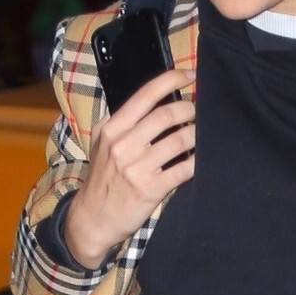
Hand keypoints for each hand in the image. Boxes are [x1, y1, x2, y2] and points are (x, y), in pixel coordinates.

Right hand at [61, 69, 195, 267]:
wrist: (92, 219)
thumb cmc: (102, 179)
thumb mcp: (102, 144)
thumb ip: (123, 122)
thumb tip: (154, 101)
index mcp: (112, 128)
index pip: (146, 95)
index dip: (173, 80)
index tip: (191, 75)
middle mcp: (123, 144)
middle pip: (167, 115)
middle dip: (191, 108)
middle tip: (200, 109)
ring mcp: (137, 167)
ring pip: (180, 140)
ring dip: (198, 133)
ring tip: (203, 132)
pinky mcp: (151, 189)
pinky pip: (183, 169)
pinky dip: (197, 161)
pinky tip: (202, 157)